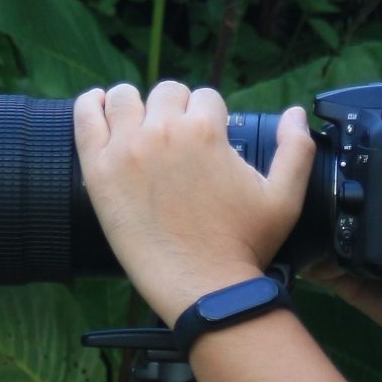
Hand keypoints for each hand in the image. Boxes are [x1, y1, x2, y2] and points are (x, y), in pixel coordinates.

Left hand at [74, 81, 314, 321]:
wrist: (204, 289)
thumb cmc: (244, 246)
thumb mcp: (285, 197)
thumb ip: (296, 149)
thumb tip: (296, 113)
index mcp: (206, 130)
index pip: (205, 97)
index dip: (209, 116)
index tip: (206, 139)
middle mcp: (164, 131)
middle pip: (167, 93)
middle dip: (175, 109)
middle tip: (175, 140)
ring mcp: (126, 149)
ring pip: (125, 98)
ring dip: (134, 104)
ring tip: (137, 122)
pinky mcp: (98, 171)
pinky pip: (85, 119)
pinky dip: (90, 106)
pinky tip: (97, 107)